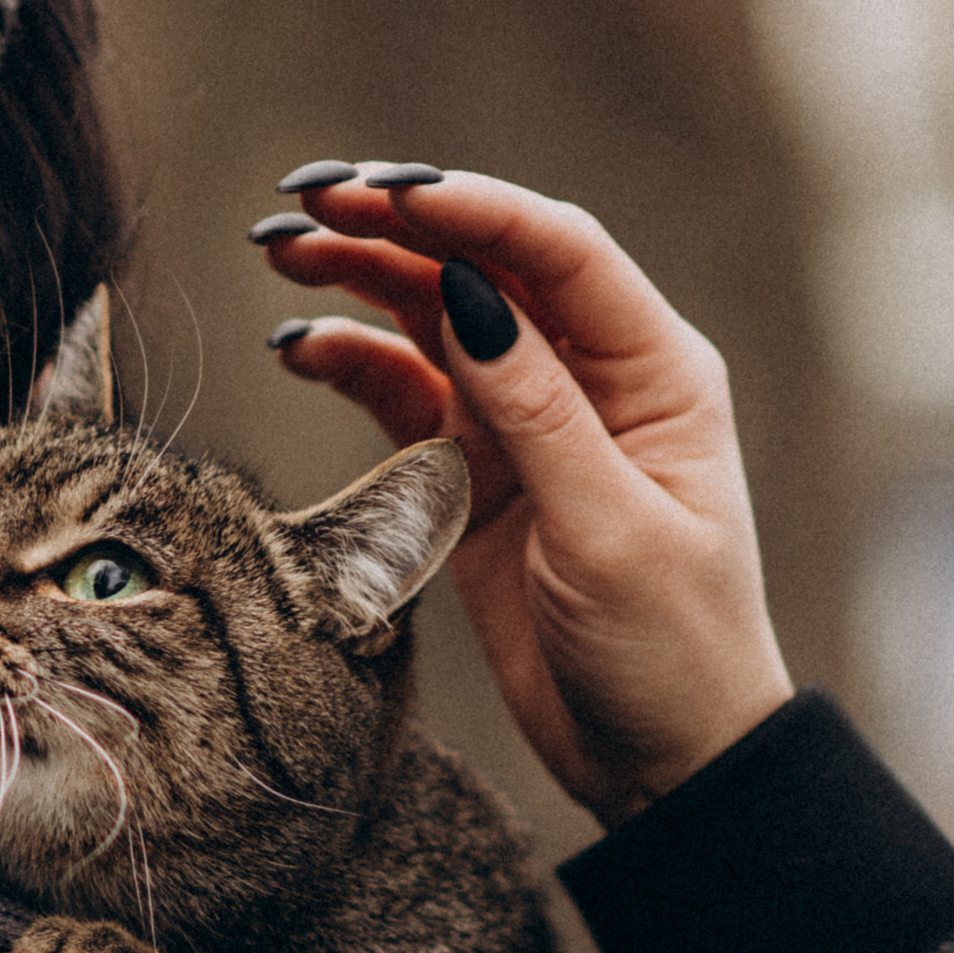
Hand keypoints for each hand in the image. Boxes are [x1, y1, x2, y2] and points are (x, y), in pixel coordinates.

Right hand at [258, 170, 793, 823]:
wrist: (662, 762)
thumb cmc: (670, 650)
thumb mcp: (609, 532)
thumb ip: (536, 412)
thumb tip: (468, 296)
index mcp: (654, 373)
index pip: (557, 253)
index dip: (470, 210)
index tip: (384, 190)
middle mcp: (590, 379)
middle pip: (483, 268)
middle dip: (396, 227)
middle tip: (306, 205)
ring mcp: (527, 422)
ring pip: (434, 318)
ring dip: (360, 280)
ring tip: (283, 256)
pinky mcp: (475, 472)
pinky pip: (404, 394)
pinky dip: (350, 364)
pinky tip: (300, 347)